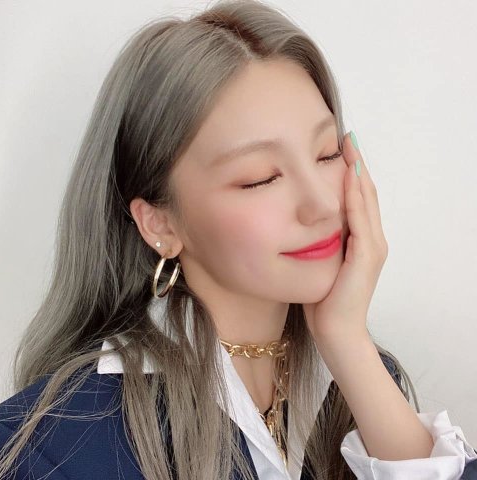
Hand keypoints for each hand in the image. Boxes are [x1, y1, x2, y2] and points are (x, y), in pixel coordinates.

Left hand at [302, 131, 387, 344]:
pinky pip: (361, 221)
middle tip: (346, 137)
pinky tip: (348, 179)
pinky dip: (356, 199)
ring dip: (358, 174)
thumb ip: (320, 241)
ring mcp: (372, 248)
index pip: (357, 198)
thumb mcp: (321, 262)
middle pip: (365, 194)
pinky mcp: (366, 257)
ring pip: (366, 202)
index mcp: (361, 239)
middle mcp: (372, 239)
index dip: (350, 172)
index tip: (339, 147)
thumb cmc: (325, 300)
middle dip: (356, 164)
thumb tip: (305, 222)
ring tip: (349, 147)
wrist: (336, 332)